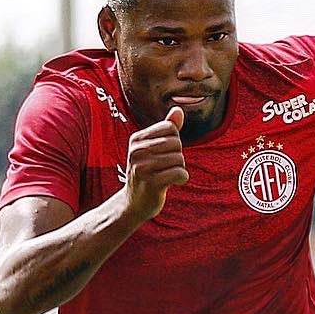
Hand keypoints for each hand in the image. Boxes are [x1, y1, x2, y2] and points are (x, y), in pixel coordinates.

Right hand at [123, 106, 189, 220]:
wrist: (133, 204)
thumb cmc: (147, 173)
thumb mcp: (153, 149)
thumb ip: (166, 128)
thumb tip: (178, 109)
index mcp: (136, 139)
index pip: (170, 128)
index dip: (174, 142)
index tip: (164, 154)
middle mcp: (137, 151)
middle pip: (176, 143)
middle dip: (177, 157)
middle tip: (165, 168)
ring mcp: (142, 168)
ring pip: (179, 159)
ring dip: (179, 169)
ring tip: (165, 176)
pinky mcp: (151, 183)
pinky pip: (179, 173)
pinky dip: (181, 178)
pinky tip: (172, 184)